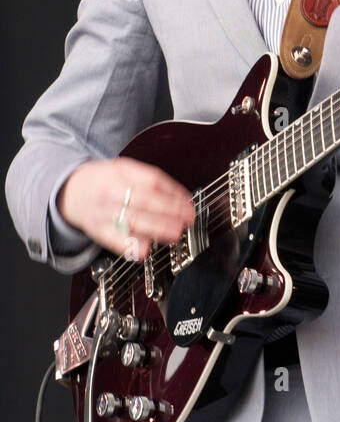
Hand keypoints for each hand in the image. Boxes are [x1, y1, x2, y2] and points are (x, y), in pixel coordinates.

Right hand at [57, 157, 195, 260]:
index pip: (152, 180)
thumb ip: (151, 182)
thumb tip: (181, 199)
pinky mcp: (97, 229)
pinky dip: (129, 246)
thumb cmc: (104, 181)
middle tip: (186, 220)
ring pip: (131, 219)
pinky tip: (143, 251)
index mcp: (121, 171)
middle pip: (143, 199)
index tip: (188, 205)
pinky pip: (113, 238)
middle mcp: (111, 190)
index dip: (173, 193)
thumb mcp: (125, 171)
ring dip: (156, 228)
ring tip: (174, 234)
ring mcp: (103, 210)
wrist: (69, 190)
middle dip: (168, 211)